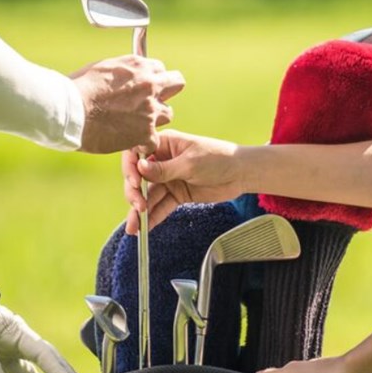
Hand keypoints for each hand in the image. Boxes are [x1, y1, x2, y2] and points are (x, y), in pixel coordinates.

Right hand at [72, 55, 184, 153]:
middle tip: (151, 102)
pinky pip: (154, 140)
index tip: (143, 87)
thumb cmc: (77, 89)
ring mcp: (150, 110)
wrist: (70, 111)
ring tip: (135, 124)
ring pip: (168, 114)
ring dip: (155, 119)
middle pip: (176, 84)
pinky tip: (129, 142)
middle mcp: (150, 85)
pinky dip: (143, 143)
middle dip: (165, 92)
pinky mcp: (146, 133)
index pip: (160, 68)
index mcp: (138, 65)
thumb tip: (125, 75)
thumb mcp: (102, 68)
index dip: (152, 78)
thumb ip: (122, 71)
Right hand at [122, 129, 244, 233]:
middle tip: (138, 208)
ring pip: (148, 195)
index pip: (137, 152)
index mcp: (164, 144)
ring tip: (135, 228)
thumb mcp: (190, 163)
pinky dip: (154, 216)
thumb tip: (140, 168)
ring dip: (140, 211)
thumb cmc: (219, 158)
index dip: (130, 167)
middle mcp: (163, 160)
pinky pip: (162, 206)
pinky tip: (146, 228)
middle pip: (139, 177)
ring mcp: (169, 178)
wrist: (241, 173)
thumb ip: (164, 169)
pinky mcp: (177, 194)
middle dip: (134, 194)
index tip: (134, 181)